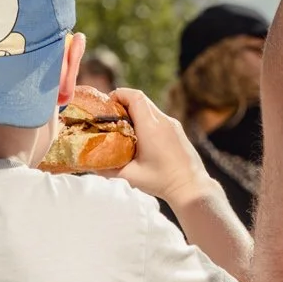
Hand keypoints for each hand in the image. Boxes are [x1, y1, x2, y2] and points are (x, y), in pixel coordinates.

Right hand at [110, 88, 211, 204]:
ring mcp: (173, 124)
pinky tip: (140, 137)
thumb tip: (91, 165)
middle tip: (111, 115)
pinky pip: (159, 117)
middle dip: (124, 102)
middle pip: (141, 99)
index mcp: (151, 127)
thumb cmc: (162, 181)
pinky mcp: (177, 130)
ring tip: (123, 127)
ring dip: (136, 111)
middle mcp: (163, 121)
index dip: (119, 94)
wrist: (191, 186)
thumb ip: (109, 170)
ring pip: (151, 107)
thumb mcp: (131, 176)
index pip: (135, 97)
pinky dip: (146, 119)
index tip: (107, 103)